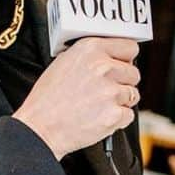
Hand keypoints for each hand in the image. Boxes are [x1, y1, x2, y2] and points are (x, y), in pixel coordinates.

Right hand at [14, 37, 139, 158]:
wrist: (41, 127)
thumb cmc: (47, 99)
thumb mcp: (64, 62)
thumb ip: (91, 56)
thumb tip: (111, 57)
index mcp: (91, 49)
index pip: (129, 47)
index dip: (126, 59)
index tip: (123, 65)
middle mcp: (103, 67)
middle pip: (134, 73)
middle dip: (123, 82)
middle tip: (106, 91)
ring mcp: (111, 91)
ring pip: (133, 94)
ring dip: (120, 101)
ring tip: (99, 105)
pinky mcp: (114, 114)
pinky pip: (128, 115)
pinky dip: (118, 119)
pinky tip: (100, 117)